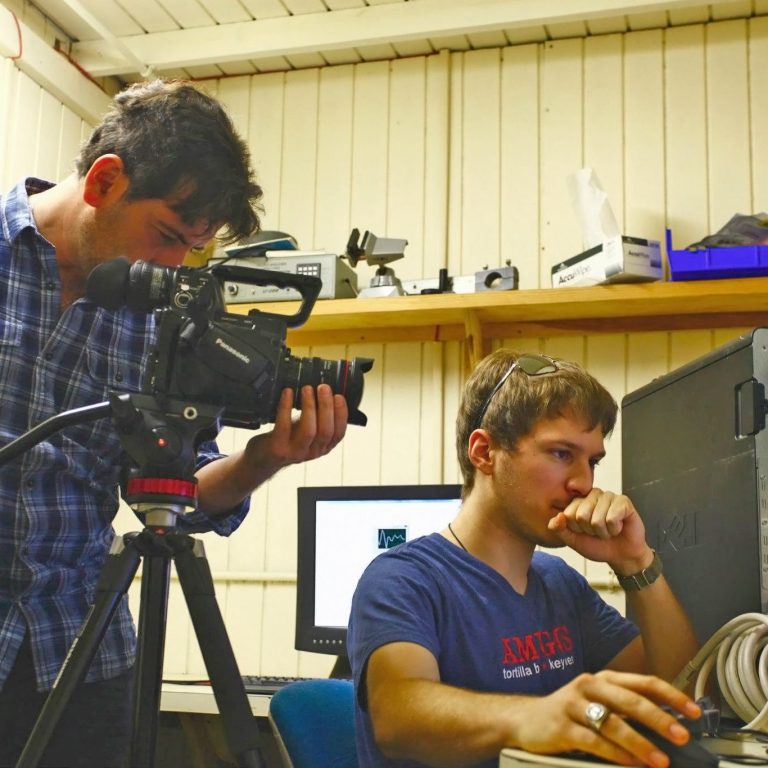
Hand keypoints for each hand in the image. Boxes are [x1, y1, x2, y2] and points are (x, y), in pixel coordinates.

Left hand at [262, 383, 347, 467]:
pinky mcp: (278, 448)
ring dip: (309, 406)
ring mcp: (295, 452)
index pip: (339, 433)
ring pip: (308, 430)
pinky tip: (287, 392)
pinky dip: (286, 406)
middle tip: (323, 387)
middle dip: (326, 407)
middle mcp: (313, 452)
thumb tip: (326, 391)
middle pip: (326, 431)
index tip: (338, 396)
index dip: (341, 414)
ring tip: (307, 389)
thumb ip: (318, 417)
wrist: (264, 457)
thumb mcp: (308, 430)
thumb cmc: (288, 438)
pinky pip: (284, 425)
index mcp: (324, 446)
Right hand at [511, 670, 700, 766]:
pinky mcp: (561, 726)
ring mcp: (573, 705)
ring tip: (660, 760)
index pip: (643, 682)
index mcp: (603, 679)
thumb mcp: (597, 704)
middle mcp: (589, 686)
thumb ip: (626, 711)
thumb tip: (669, 728)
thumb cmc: (570, 714)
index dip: (671, 695)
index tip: (694, 711)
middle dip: (659, 719)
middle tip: (681, 736)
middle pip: (630, 700)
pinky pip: (593, 741)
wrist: (526, 720)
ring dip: (640, 743)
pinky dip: (615, 754)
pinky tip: (631, 764)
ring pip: (612, 722)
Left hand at [547, 488, 649, 570]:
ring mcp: (609, 496)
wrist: (621, 556)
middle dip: (590, 531)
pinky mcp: (623, 502)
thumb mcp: (572, 540)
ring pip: (597, 519)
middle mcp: (593, 495)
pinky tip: (619, 527)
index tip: (585, 531)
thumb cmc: (597, 545)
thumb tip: (559, 517)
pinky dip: (614, 529)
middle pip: (582, 516)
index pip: (568, 514)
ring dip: (603, 532)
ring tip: (609, 530)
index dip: (576, 529)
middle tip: (598, 531)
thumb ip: (559, 529)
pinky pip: (612, 518)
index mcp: (578, 501)